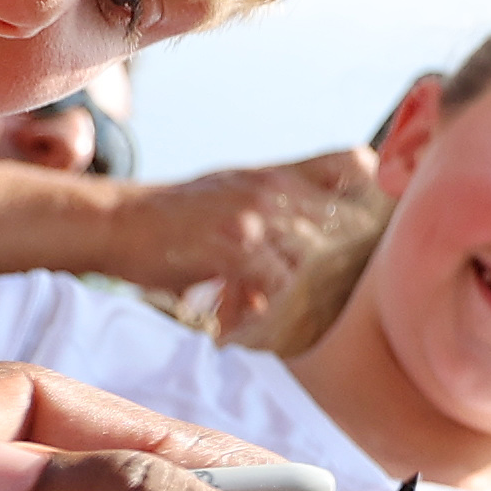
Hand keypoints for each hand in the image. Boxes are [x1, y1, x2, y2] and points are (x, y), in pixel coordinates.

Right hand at [106, 146, 378, 334]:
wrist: (118, 222)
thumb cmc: (176, 220)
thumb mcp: (233, 194)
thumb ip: (277, 210)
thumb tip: (317, 256)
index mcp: (278, 175)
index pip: (354, 163)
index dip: (372, 193)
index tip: (367, 231)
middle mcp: (274, 188)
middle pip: (344, 227)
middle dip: (338, 272)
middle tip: (320, 308)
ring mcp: (257, 215)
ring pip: (314, 263)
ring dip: (300, 302)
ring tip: (274, 323)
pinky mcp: (236, 245)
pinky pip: (279, 287)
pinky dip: (269, 314)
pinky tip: (241, 327)